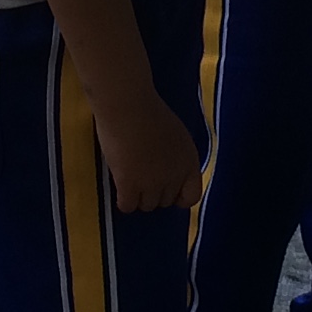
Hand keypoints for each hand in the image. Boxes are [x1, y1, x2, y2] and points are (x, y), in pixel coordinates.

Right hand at [96, 84, 203, 212]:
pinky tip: (119, 186)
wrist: (127, 104)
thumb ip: (175, 157)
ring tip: (128, 177)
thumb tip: (167, 175)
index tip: (164, 189)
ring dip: (137, 196)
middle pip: (165, 201)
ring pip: (146, 206)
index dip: (178, 196)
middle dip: (154, 192)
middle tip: (140, 176)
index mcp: (189, 162)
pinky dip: (123, 200)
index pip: (192, 196)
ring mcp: (152, 183)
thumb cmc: (147, 111)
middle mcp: (174, 176)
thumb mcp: (175, 135)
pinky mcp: (129, 184)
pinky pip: (128, 207)